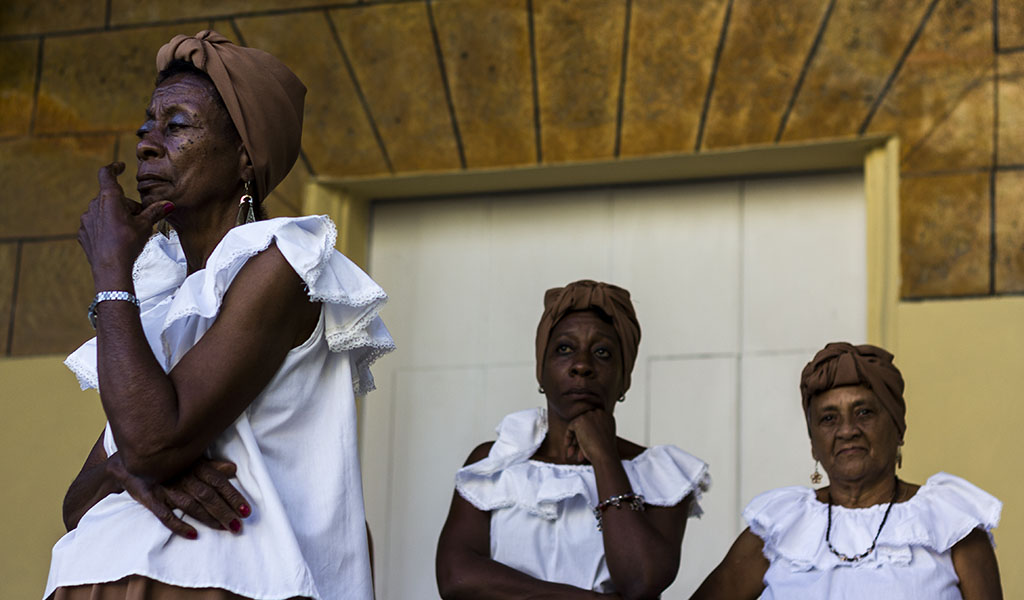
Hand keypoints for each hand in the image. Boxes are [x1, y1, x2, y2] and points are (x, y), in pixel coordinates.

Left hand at [78, 162, 172, 284]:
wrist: (111, 268)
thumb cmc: (128, 244)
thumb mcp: (145, 226)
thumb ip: (155, 211)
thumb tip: (168, 204)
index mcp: (110, 199)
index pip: (107, 174)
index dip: (114, 168)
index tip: (120, 167)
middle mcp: (94, 206)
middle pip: (112, 197)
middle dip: (126, 205)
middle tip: (140, 218)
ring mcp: (87, 220)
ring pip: (104, 211)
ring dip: (116, 216)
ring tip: (128, 232)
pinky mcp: (84, 233)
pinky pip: (96, 224)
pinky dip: (106, 227)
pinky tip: (115, 240)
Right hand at [109, 454, 249, 538]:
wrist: (131, 460)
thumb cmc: (168, 461)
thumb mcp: (191, 459)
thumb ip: (211, 466)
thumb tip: (233, 469)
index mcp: (193, 465)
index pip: (217, 482)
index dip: (233, 496)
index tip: (246, 510)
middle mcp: (181, 476)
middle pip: (207, 495)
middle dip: (224, 511)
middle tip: (238, 525)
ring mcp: (165, 488)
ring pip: (190, 505)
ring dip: (208, 519)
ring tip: (224, 529)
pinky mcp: (150, 498)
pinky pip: (164, 515)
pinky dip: (179, 525)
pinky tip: (193, 535)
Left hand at [565, 408, 617, 464]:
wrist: (605, 455)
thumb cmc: (605, 452)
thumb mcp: (602, 439)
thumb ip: (595, 431)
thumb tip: (582, 432)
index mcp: (607, 417)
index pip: (592, 422)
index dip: (587, 433)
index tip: (584, 443)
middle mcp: (599, 413)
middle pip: (584, 423)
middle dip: (579, 436)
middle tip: (575, 449)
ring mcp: (590, 415)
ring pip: (577, 425)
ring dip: (574, 439)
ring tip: (571, 452)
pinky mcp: (580, 420)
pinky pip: (571, 427)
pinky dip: (568, 436)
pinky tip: (568, 446)